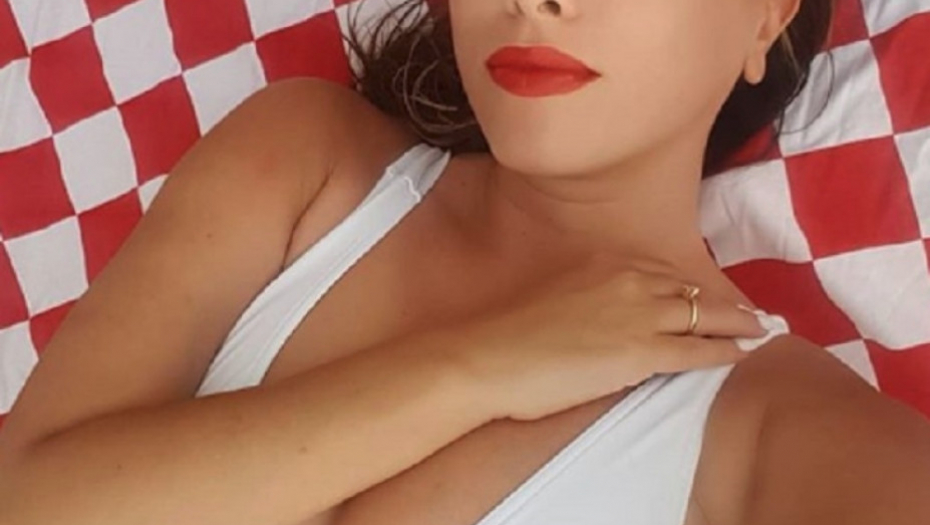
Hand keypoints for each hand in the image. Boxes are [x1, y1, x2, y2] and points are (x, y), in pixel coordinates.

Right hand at [444, 261, 768, 421]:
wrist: (492, 358)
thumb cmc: (512, 335)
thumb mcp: (555, 300)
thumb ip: (588, 301)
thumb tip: (604, 319)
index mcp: (604, 265)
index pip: (663, 273)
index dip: (689, 287)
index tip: (704, 296)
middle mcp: (627, 281)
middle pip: (689, 290)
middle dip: (723, 302)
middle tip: (752, 312)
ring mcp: (637, 315)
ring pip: (702, 315)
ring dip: (736, 324)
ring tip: (760, 330)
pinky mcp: (640, 352)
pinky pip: (696, 350)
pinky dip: (724, 351)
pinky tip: (742, 354)